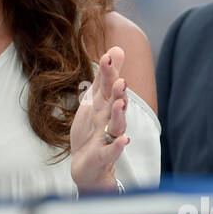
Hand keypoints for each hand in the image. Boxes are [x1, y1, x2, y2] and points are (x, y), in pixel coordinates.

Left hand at [69, 46, 128, 193]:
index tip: (108, 56)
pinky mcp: (103, 156)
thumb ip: (105, 77)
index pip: (108, 86)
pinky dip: (117, 146)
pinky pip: (111, 151)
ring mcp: (108, 138)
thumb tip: (116, 48)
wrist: (88, 165)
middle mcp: (110, 119)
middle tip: (120, 80)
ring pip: (116, 125)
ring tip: (121, 104)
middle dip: (118, 92)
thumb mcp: (96, 100)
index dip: (108, 72)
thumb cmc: (93, 129)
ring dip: (119, 115)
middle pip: (115, 104)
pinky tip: (124, 140)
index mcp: (106, 105)